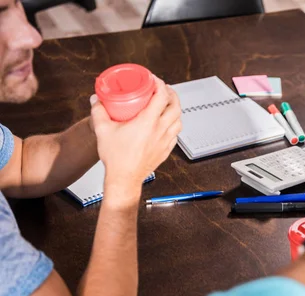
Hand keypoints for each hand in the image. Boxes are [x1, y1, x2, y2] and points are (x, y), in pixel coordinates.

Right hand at [91, 77, 181, 194]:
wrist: (124, 179)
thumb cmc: (116, 158)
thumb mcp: (103, 130)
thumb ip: (98, 111)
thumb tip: (97, 99)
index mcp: (148, 122)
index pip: (162, 96)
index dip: (160, 84)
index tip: (154, 80)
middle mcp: (160, 130)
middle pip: (175, 106)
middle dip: (171, 94)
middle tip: (164, 89)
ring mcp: (165, 141)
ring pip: (179, 120)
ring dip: (175, 109)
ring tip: (168, 105)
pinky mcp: (166, 150)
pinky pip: (176, 133)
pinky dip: (174, 124)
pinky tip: (167, 123)